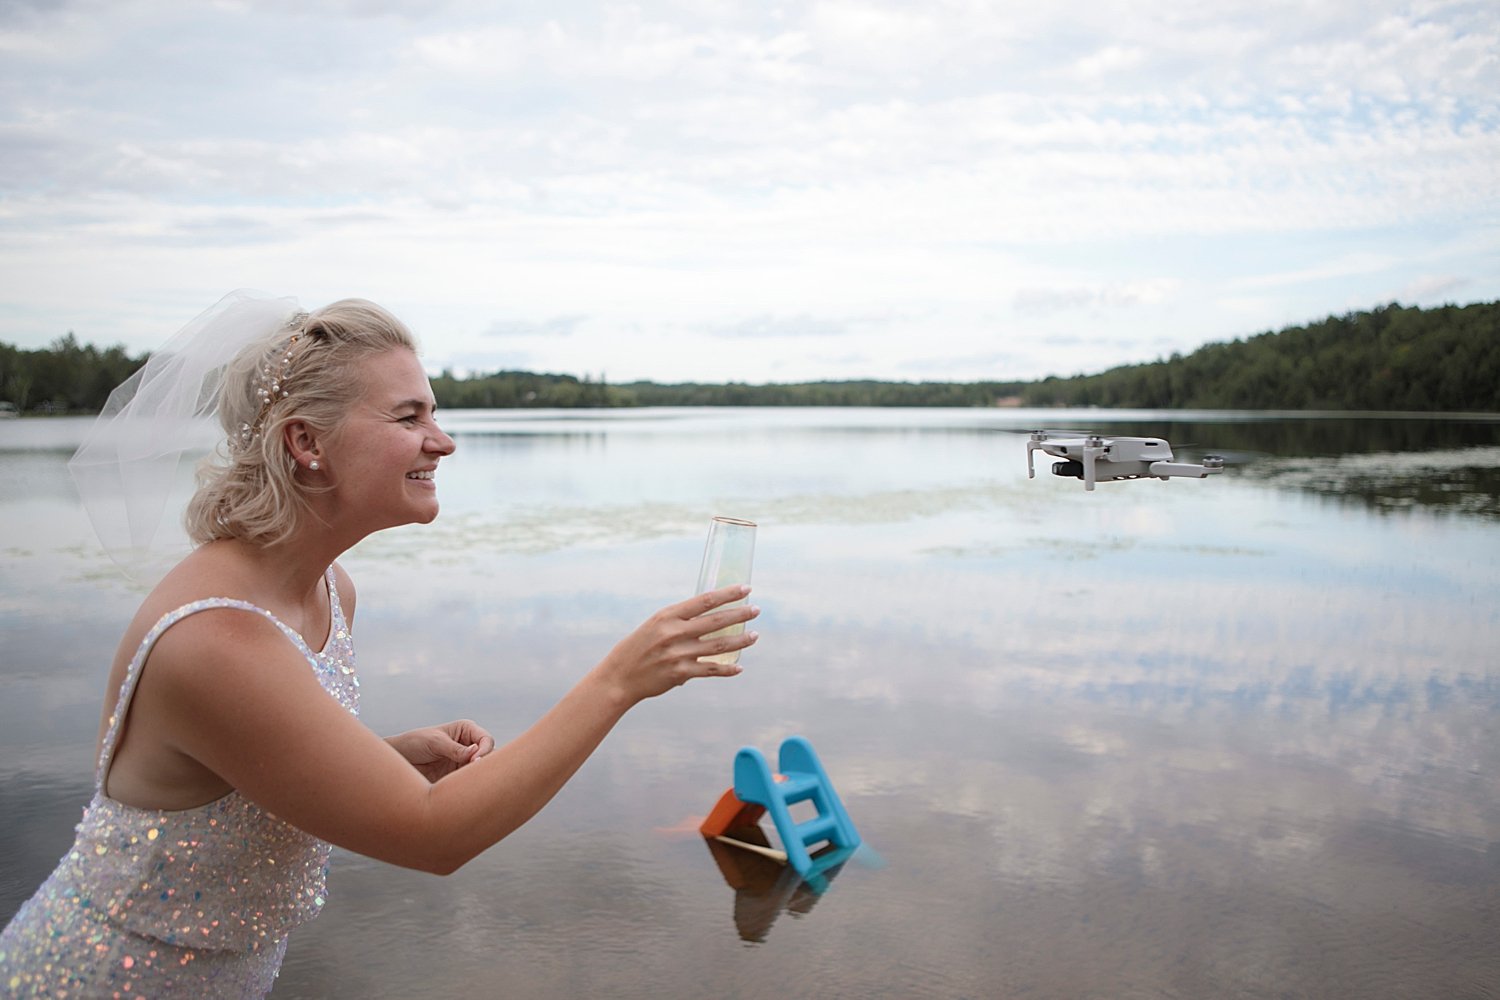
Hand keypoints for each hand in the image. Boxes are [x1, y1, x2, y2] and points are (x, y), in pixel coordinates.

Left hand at [387, 720, 495, 782]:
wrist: (397, 760)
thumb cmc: (414, 743)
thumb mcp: (434, 742)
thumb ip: (455, 749)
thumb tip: (475, 753)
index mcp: (466, 730)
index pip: (486, 740)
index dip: (484, 750)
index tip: (474, 761)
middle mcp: (469, 745)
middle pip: (489, 756)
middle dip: (485, 765)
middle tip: (473, 774)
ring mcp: (464, 762)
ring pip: (481, 771)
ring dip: (477, 777)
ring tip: (466, 783)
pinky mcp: (457, 777)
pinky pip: (470, 782)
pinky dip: (469, 786)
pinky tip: (462, 790)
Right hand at [594, 585, 759, 703]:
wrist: (619, 676)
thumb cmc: (639, 646)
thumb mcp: (656, 624)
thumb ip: (680, 619)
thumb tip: (709, 614)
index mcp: (668, 615)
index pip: (705, 600)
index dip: (728, 594)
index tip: (745, 588)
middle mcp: (674, 633)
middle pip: (716, 621)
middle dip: (740, 614)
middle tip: (756, 610)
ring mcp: (678, 654)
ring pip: (718, 646)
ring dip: (740, 641)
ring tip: (755, 636)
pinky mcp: (680, 673)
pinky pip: (710, 670)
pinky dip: (727, 669)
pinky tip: (739, 667)